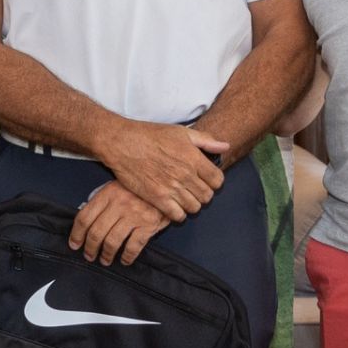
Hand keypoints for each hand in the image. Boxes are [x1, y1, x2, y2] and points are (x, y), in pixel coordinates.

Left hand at [70, 181, 168, 264]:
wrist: (166, 183)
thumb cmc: (139, 187)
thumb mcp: (117, 186)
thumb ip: (102, 201)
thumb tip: (86, 221)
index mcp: (107, 194)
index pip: (84, 217)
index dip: (76, 234)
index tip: (74, 244)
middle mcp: (118, 205)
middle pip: (96, 232)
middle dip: (90, 248)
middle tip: (89, 255)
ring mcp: (134, 215)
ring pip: (112, 241)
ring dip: (106, 254)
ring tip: (105, 260)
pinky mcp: (148, 225)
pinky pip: (133, 246)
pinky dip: (127, 257)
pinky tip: (124, 260)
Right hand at [98, 119, 227, 222]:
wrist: (122, 143)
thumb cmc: (150, 135)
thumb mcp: (181, 132)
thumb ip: (205, 140)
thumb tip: (225, 146)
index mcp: (193, 158)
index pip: (218, 180)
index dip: (214, 182)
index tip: (206, 180)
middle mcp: (185, 174)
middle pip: (207, 196)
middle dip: (203, 194)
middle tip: (194, 190)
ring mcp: (171, 188)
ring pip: (194, 207)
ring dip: (191, 204)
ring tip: (183, 198)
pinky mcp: (156, 198)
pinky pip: (177, 215)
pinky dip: (178, 214)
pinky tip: (173, 206)